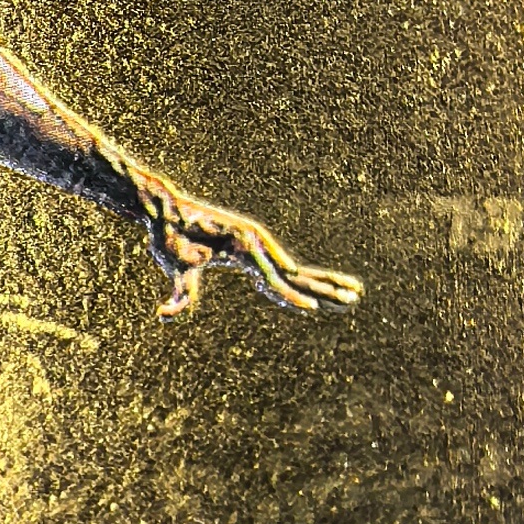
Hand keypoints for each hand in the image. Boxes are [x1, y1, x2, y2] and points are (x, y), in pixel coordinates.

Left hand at [127, 174, 366, 317]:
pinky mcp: (254, 248)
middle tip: (355, 297)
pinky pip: (282, 269)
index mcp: (243, 247)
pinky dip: (303, 281)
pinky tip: (317, 291)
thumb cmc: (168, 238)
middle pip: (296, 273)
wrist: (167, 210)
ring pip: (297, 270)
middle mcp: (256, 243)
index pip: (272, 279)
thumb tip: (167, 313)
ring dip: (326, 283)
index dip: (291, 297)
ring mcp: (258, 244)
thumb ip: (179, 291)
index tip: (313, 309)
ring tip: (355, 293)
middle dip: (325, 288)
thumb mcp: (172, 264)